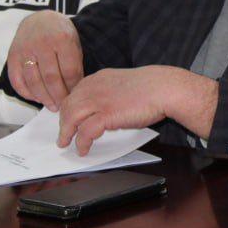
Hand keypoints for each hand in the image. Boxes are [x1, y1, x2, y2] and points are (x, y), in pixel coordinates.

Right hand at [7, 11, 83, 111]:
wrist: (39, 18)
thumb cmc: (60, 33)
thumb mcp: (74, 42)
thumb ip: (74, 63)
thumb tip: (74, 90)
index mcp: (62, 39)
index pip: (69, 71)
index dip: (73, 88)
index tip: (75, 97)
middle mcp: (42, 44)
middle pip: (51, 79)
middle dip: (59, 97)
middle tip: (63, 106)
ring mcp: (25, 50)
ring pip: (34, 82)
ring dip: (44, 98)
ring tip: (52, 106)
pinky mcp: (12, 56)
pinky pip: (17, 80)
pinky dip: (26, 93)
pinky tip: (36, 97)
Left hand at [57, 66, 218, 155]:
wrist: (164, 88)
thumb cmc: (152, 86)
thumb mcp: (124, 83)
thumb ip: (111, 91)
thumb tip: (108, 107)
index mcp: (99, 78)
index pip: (74, 93)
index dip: (68, 107)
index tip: (67, 117)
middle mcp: (94, 88)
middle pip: (68, 105)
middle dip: (63, 121)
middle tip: (63, 133)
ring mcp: (98, 101)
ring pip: (71, 118)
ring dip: (66, 133)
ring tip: (66, 143)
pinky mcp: (106, 115)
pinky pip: (85, 132)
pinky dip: (81, 142)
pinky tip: (83, 148)